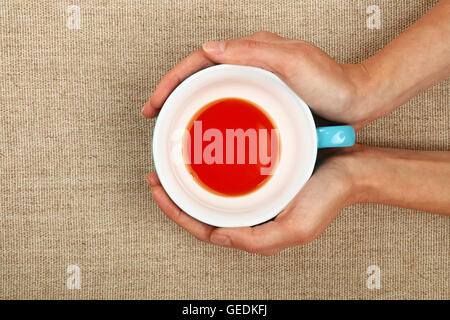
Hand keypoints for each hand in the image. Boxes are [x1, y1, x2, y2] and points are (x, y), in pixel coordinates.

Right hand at [142, 31, 371, 128]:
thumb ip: (254, 52)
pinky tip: (205, 127)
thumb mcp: (294, 62)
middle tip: (155, 115)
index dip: (173, 80)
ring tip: (172, 123)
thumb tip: (210, 48)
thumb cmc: (332, 82)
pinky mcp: (264, 97)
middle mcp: (251, 62)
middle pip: (200, 73)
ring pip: (212, 87)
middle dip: (172, 91)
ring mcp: (256, 80)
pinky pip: (228, 100)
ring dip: (188, 102)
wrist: (357, 100)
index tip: (155, 103)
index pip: (201, 59)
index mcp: (253, 50)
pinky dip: (210, 111)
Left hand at [146, 148, 360, 255]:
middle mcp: (250, 216)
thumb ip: (256, 240)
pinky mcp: (260, 180)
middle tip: (155, 175)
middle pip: (202, 213)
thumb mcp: (294, 228)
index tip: (158, 190)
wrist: (350, 170)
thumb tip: (218, 237)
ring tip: (170, 166)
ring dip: (188, 184)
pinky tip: (201, 158)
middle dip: (174, 197)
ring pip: (212, 196)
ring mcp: (254, 198)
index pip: (203, 228)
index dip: (176, 213)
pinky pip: (227, 179)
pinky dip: (210, 172)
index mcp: (253, 232)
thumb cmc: (327, 198)